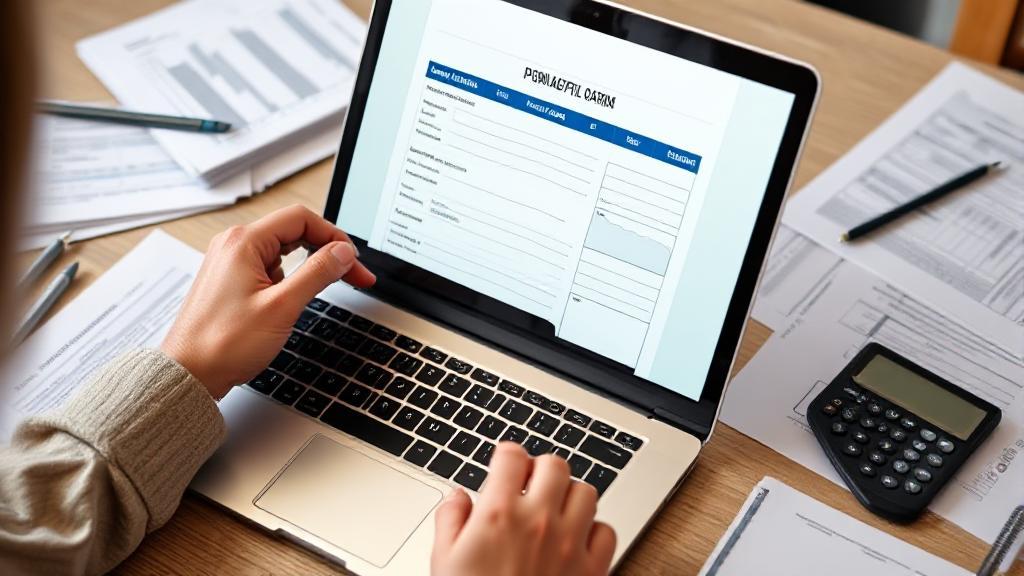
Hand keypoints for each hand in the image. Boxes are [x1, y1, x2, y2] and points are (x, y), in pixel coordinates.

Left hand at [161, 205, 374, 398]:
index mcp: (243, 242)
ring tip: (328, 288)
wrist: (189, 374)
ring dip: (310, 266)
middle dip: (327, 251)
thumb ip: (317, 273)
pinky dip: (291, 278)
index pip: (301, 219)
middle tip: (354, 275)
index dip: (334, 237)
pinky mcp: (230, 280)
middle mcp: (233, 245)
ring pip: (283, 250)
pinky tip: (297, 298)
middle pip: (294, 231)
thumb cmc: (223, 344)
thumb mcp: (282, 306)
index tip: (353, 261)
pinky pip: (269, 267)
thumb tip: (343, 253)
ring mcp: (230, 262)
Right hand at [432, 443, 615, 575]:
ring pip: (587, 492)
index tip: (505, 460)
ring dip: (570, 495)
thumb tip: (457, 497)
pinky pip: (606, 532)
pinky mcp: (592, 569)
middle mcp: (538, 521)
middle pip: (555, 464)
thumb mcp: (444, 561)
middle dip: (541, 468)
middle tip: (531, 482)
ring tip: (555, 507)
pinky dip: (594, 530)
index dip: (506, 454)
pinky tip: (576, 538)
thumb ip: (450, 520)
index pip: (512, 455)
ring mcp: (570, 544)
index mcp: (499, 514)